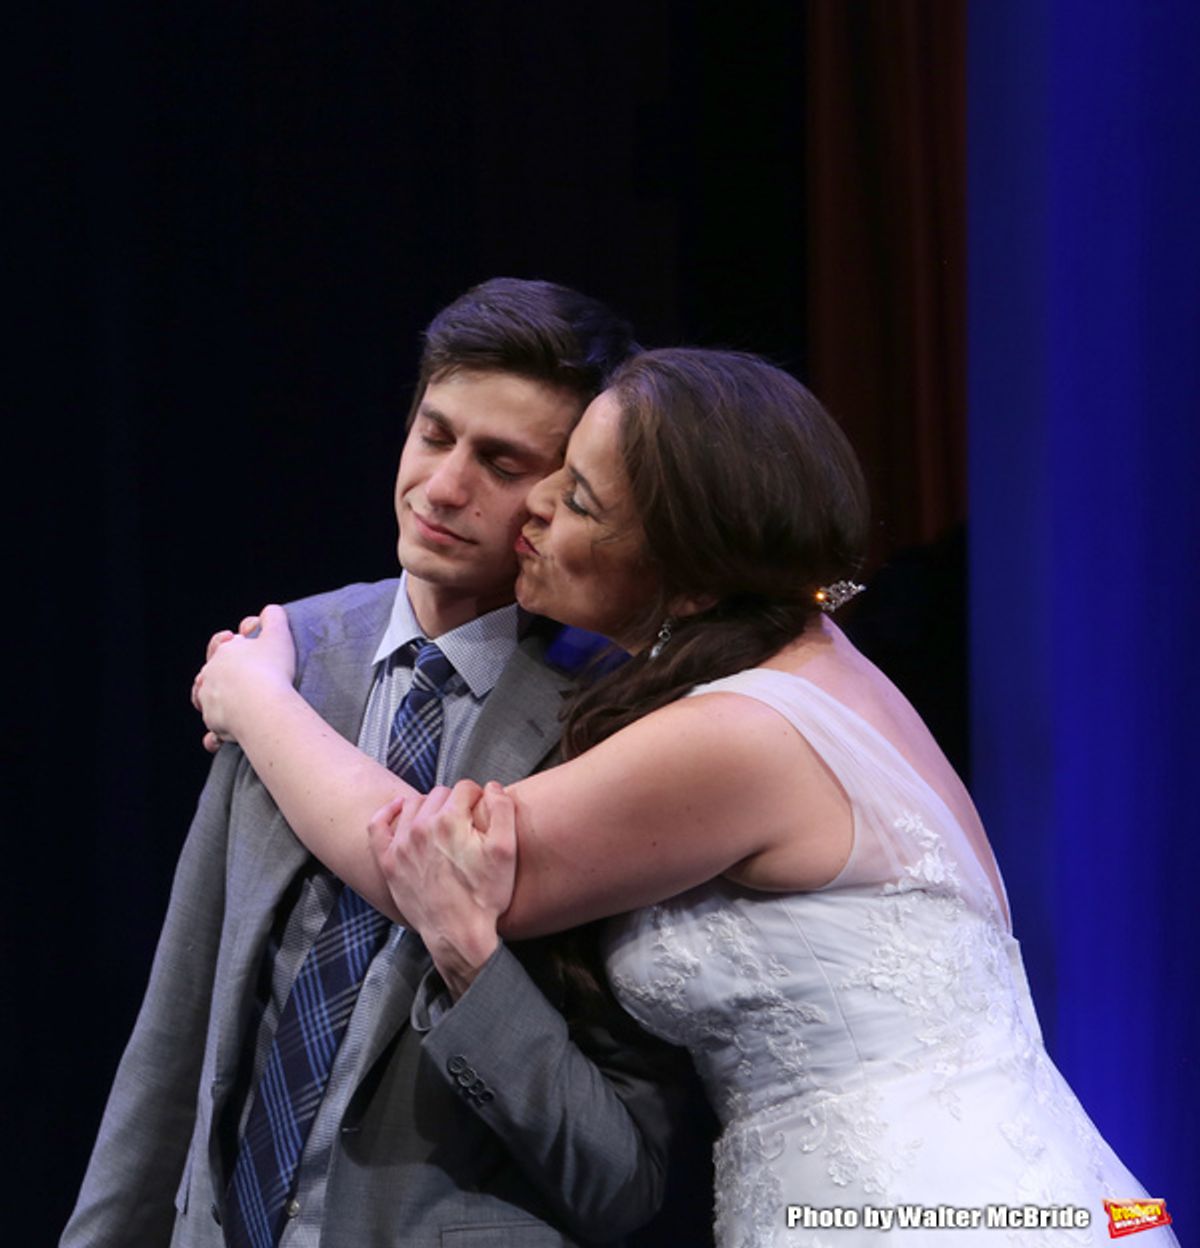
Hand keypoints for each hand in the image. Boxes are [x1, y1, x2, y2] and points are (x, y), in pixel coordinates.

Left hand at [192, 604, 296, 746]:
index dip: (230, 644)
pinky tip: (223, 740)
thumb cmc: (271, 669)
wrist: (261, 705)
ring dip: (214, 703)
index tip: (242, 646)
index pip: (221, 645)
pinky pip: (213, 731)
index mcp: (223, 653)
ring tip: (231, 707)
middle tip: (243, 682)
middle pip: (210, 674)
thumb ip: (274, 618)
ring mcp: (209, 701)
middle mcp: (210, 676)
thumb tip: (270, 611)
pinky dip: (216, 735)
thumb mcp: (278, 635)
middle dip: (222, 677)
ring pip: (206, 701)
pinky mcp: (213, 724)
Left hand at [368, 780, 517, 997]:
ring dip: (429, 807)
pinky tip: (399, 810)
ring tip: (442, 822)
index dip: (478, 797)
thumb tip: (491, 786)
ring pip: (413, 804)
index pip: (465, 788)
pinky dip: (387, 813)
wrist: (458, 935)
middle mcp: (421, 827)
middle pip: (440, 794)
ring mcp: (401, 845)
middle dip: (455, 802)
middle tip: (466, 823)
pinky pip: (378, 826)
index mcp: (450, 821)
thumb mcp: (506, 850)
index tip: (482, 811)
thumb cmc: (485, 895)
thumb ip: (502, 808)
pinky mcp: (388, 862)